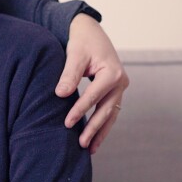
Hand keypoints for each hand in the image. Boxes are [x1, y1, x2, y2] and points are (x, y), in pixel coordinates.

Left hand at [56, 15, 129, 153]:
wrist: (90, 32)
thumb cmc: (82, 41)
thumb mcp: (74, 54)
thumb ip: (68, 74)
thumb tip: (60, 94)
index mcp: (113, 72)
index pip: (94, 96)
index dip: (80, 110)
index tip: (67, 123)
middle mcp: (121, 82)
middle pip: (106, 110)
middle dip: (93, 128)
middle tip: (81, 144)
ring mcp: (119, 88)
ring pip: (110, 114)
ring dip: (101, 132)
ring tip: (90, 149)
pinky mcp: (114, 91)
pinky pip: (109, 111)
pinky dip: (102, 125)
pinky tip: (94, 139)